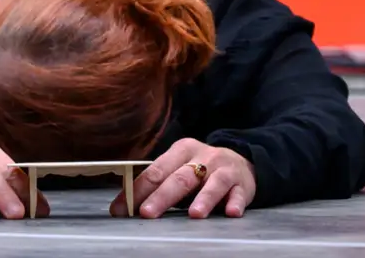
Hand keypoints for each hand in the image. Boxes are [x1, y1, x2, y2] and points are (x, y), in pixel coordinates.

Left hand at [115, 138, 255, 218]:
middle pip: (180, 178)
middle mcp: (203, 157)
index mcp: (181, 151)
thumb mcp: (180, 167)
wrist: (241, 163)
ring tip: (194, 214)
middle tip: (147, 213)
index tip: (122, 208)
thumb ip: (159, 182)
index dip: (138, 190)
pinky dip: (235, 202)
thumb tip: (126, 204)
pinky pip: (238, 194)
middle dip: (162, 196)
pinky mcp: (242, 184)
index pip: (156, 171)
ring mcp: (224, 169)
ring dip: (204, 199)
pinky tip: (230, 212)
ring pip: (213, 183)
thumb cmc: (201, 169)